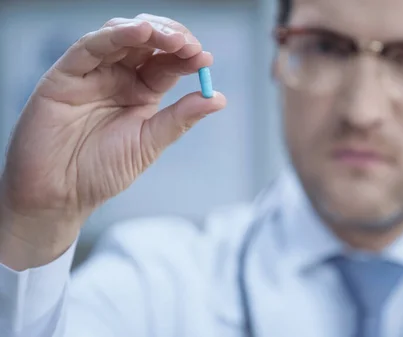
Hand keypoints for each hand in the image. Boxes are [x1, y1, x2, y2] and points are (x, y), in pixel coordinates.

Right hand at [0, 14, 225, 267]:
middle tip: (190, 47)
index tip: (205, 57)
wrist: (60, 194)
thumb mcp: (149, 143)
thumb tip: (219, 98)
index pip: (168, 63)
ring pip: (122, 36)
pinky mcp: (66, 73)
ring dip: (150, 31)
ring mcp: (93, 72)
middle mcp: (119, 76)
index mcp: (142, 91)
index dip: (187, 56)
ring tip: (172, 39)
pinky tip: (140, 32)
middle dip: (172, 38)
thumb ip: (181, 118)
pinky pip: (91, 46)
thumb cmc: (102, 171)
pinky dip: (116, 35)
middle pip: (149, 43)